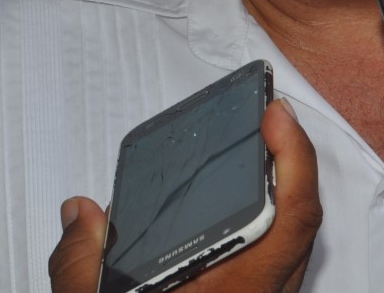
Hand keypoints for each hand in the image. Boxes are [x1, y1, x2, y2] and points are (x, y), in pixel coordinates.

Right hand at [48, 99, 322, 292]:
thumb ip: (80, 267)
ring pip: (295, 245)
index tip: (278, 117)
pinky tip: (236, 209)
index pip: (294, 219)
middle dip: (292, 165)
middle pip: (303, 224)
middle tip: (268, 122)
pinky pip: (278, 263)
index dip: (296, 159)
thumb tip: (80, 214)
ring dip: (283, 195)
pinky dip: (266, 227)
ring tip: (256, 152)